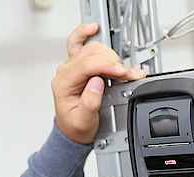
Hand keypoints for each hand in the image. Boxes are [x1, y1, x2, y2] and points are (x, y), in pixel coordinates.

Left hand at [52, 23, 145, 143]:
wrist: (72, 130)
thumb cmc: (76, 126)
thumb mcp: (84, 122)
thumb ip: (89, 103)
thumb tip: (97, 83)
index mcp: (64, 84)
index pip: (87, 66)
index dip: (109, 67)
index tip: (125, 73)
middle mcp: (66, 72)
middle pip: (92, 54)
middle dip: (114, 63)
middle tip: (129, 75)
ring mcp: (71, 67)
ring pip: (93, 48)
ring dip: (111, 56)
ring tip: (122, 71)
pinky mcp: (78, 66)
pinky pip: (79, 43)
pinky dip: (86, 34)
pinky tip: (93, 29)